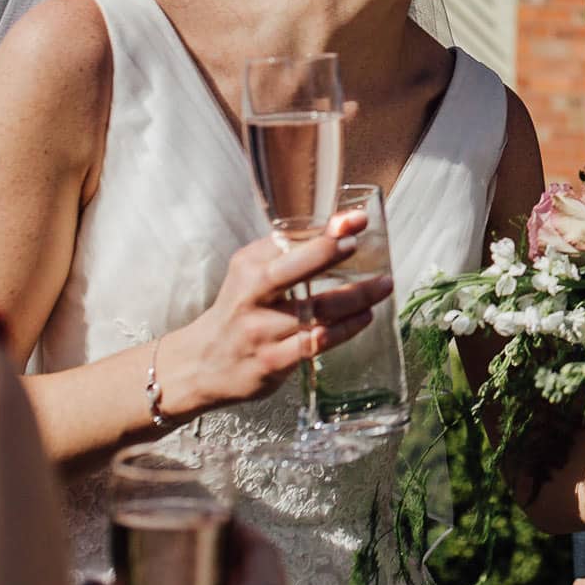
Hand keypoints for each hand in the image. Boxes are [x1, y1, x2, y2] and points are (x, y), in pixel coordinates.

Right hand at [161, 211, 391, 417]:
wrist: (202, 364)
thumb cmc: (239, 310)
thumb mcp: (252, 273)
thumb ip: (288, 252)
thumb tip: (339, 227)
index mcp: (249, 268)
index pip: (287, 242)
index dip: (324, 231)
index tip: (354, 220)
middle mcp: (251, 298)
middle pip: (290, 271)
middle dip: (326, 254)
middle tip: (359, 248)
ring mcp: (261, 332)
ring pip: (314, 312)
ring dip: (355, 298)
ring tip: (383, 285)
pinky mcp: (272, 362)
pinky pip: (315, 345)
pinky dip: (344, 330)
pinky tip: (363, 318)